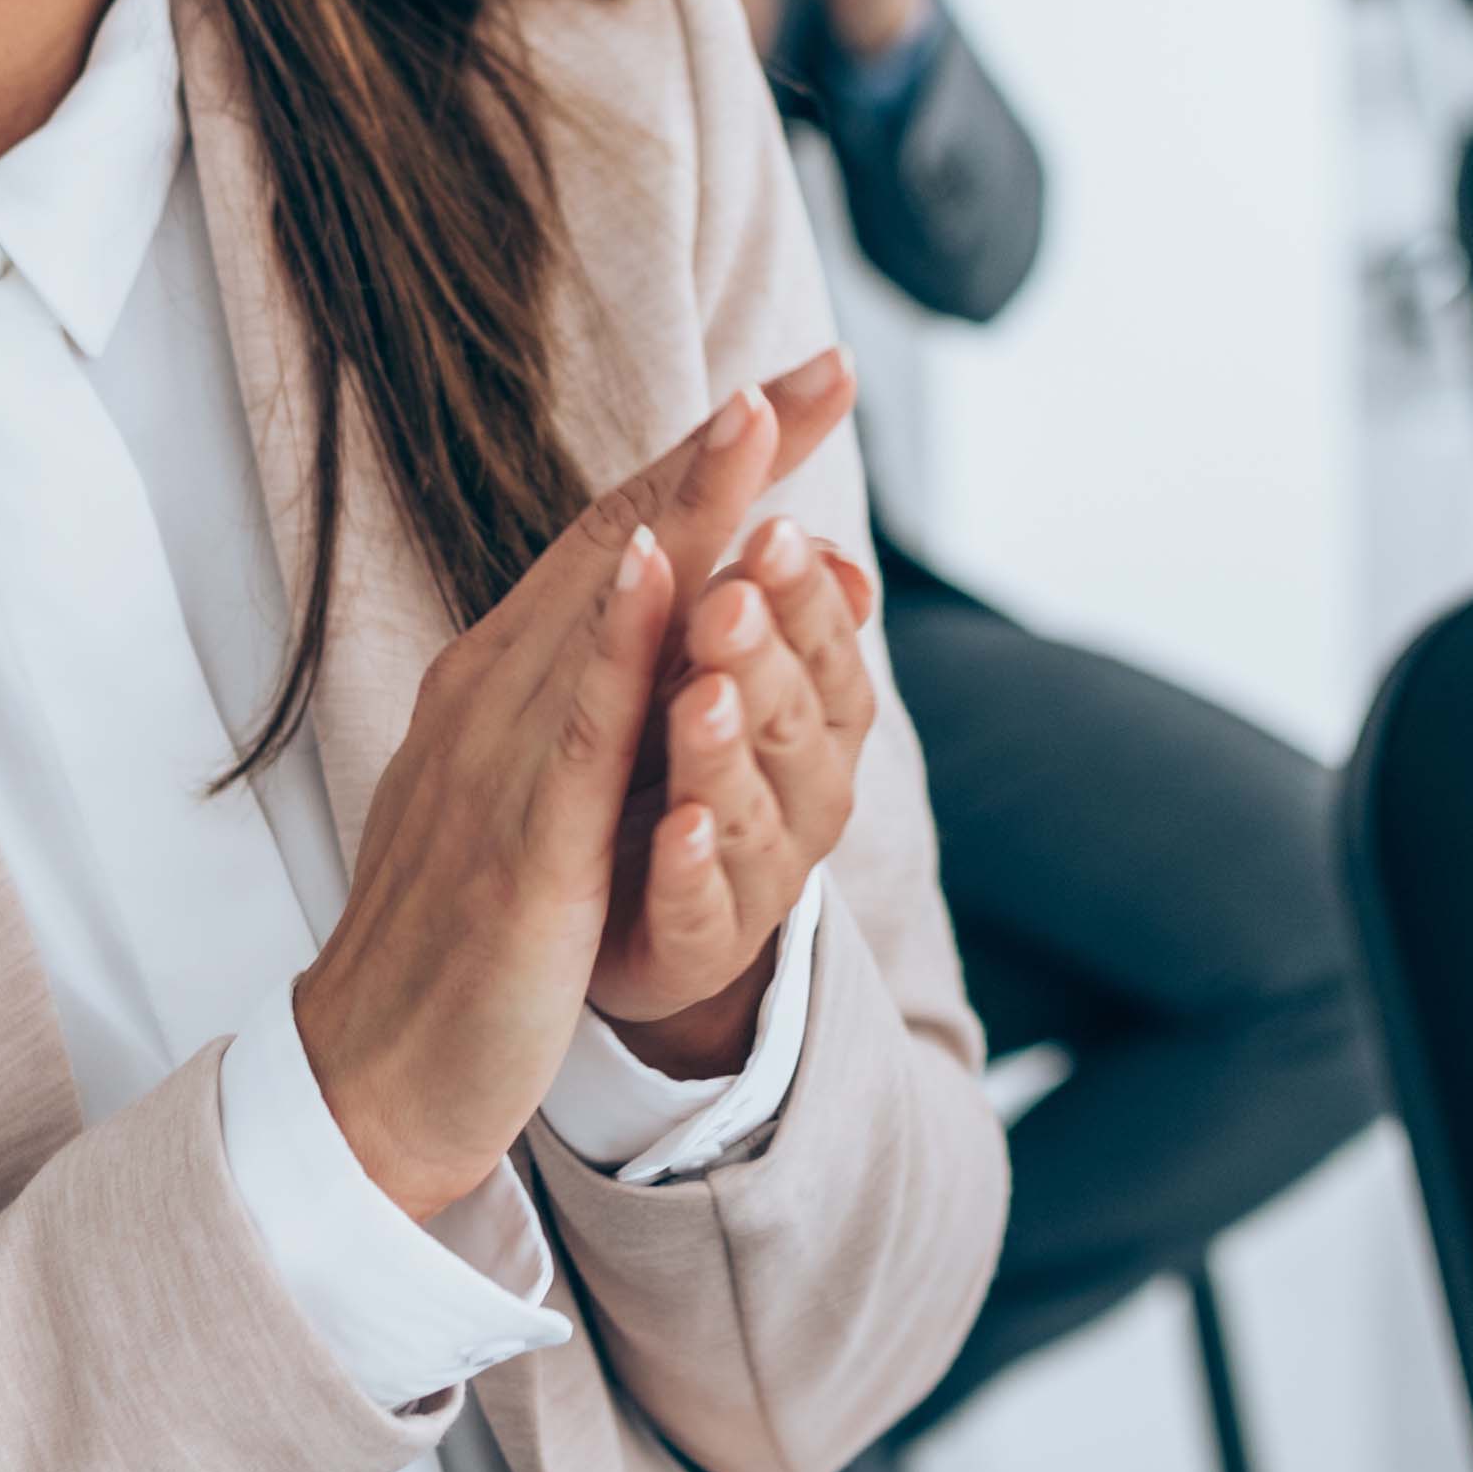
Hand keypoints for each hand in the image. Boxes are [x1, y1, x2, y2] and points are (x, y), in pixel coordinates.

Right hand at [295, 357, 862, 1217]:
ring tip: (754, 414)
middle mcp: (495, 695)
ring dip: (682, 508)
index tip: (792, 390)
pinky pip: (576, 729)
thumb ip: (593, 710)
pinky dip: (617, 640)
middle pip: (617, 543)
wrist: (371, 1075)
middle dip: (721, 453)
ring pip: (602, 610)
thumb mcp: (535, 796)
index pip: (615, 543)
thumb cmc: (459, 941)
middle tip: (815, 368)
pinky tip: (657, 569)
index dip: (704, 463)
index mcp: (503, 684)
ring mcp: (500, 763)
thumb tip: (659, 631)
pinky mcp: (520, 847)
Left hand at [594, 505, 885, 1076]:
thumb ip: (768, 607)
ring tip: (699, 697)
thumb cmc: (678, 766)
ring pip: (752, 812)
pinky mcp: (695, 944)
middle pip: (795, 722)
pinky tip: (678, 827)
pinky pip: (702, 908)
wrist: (632, 921)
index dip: (803, 595)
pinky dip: (694, 867)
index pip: (825, 648)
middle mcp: (803, 797)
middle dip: (766, 657)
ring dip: (727, 753)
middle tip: (730, 597)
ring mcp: (753, 876)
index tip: (771, 527)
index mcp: (815, 721)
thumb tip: (840, 553)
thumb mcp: (719, 672)